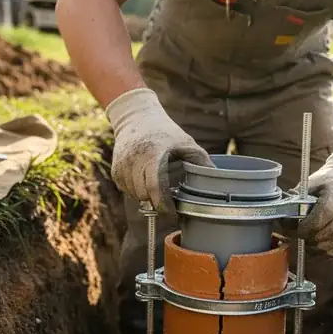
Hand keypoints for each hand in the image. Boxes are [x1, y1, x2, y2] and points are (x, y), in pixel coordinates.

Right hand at [105, 87, 214, 213]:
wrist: (136, 118)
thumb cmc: (165, 132)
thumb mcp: (186, 142)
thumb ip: (201, 162)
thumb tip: (217, 183)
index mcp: (153, 154)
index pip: (156, 187)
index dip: (164, 205)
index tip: (173, 215)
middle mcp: (134, 160)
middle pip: (145, 194)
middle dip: (157, 200)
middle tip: (169, 198)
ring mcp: (122, 166)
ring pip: (135, 195)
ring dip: (147, 195)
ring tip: (158, 181)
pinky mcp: (115, 171)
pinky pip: (127, 190)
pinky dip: (137, 190)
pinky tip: (145, 177)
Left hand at [289, 152, 332, 256]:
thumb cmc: (324, 184)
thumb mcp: (308, 186)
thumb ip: (295, 203)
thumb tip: (282, 223)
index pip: (326, 211)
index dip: (311, 225)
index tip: (299, 231)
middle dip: (315, 239)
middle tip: (302, 241)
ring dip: (321, 248)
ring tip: (308, 246)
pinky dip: (331, 252)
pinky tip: (319, 249)